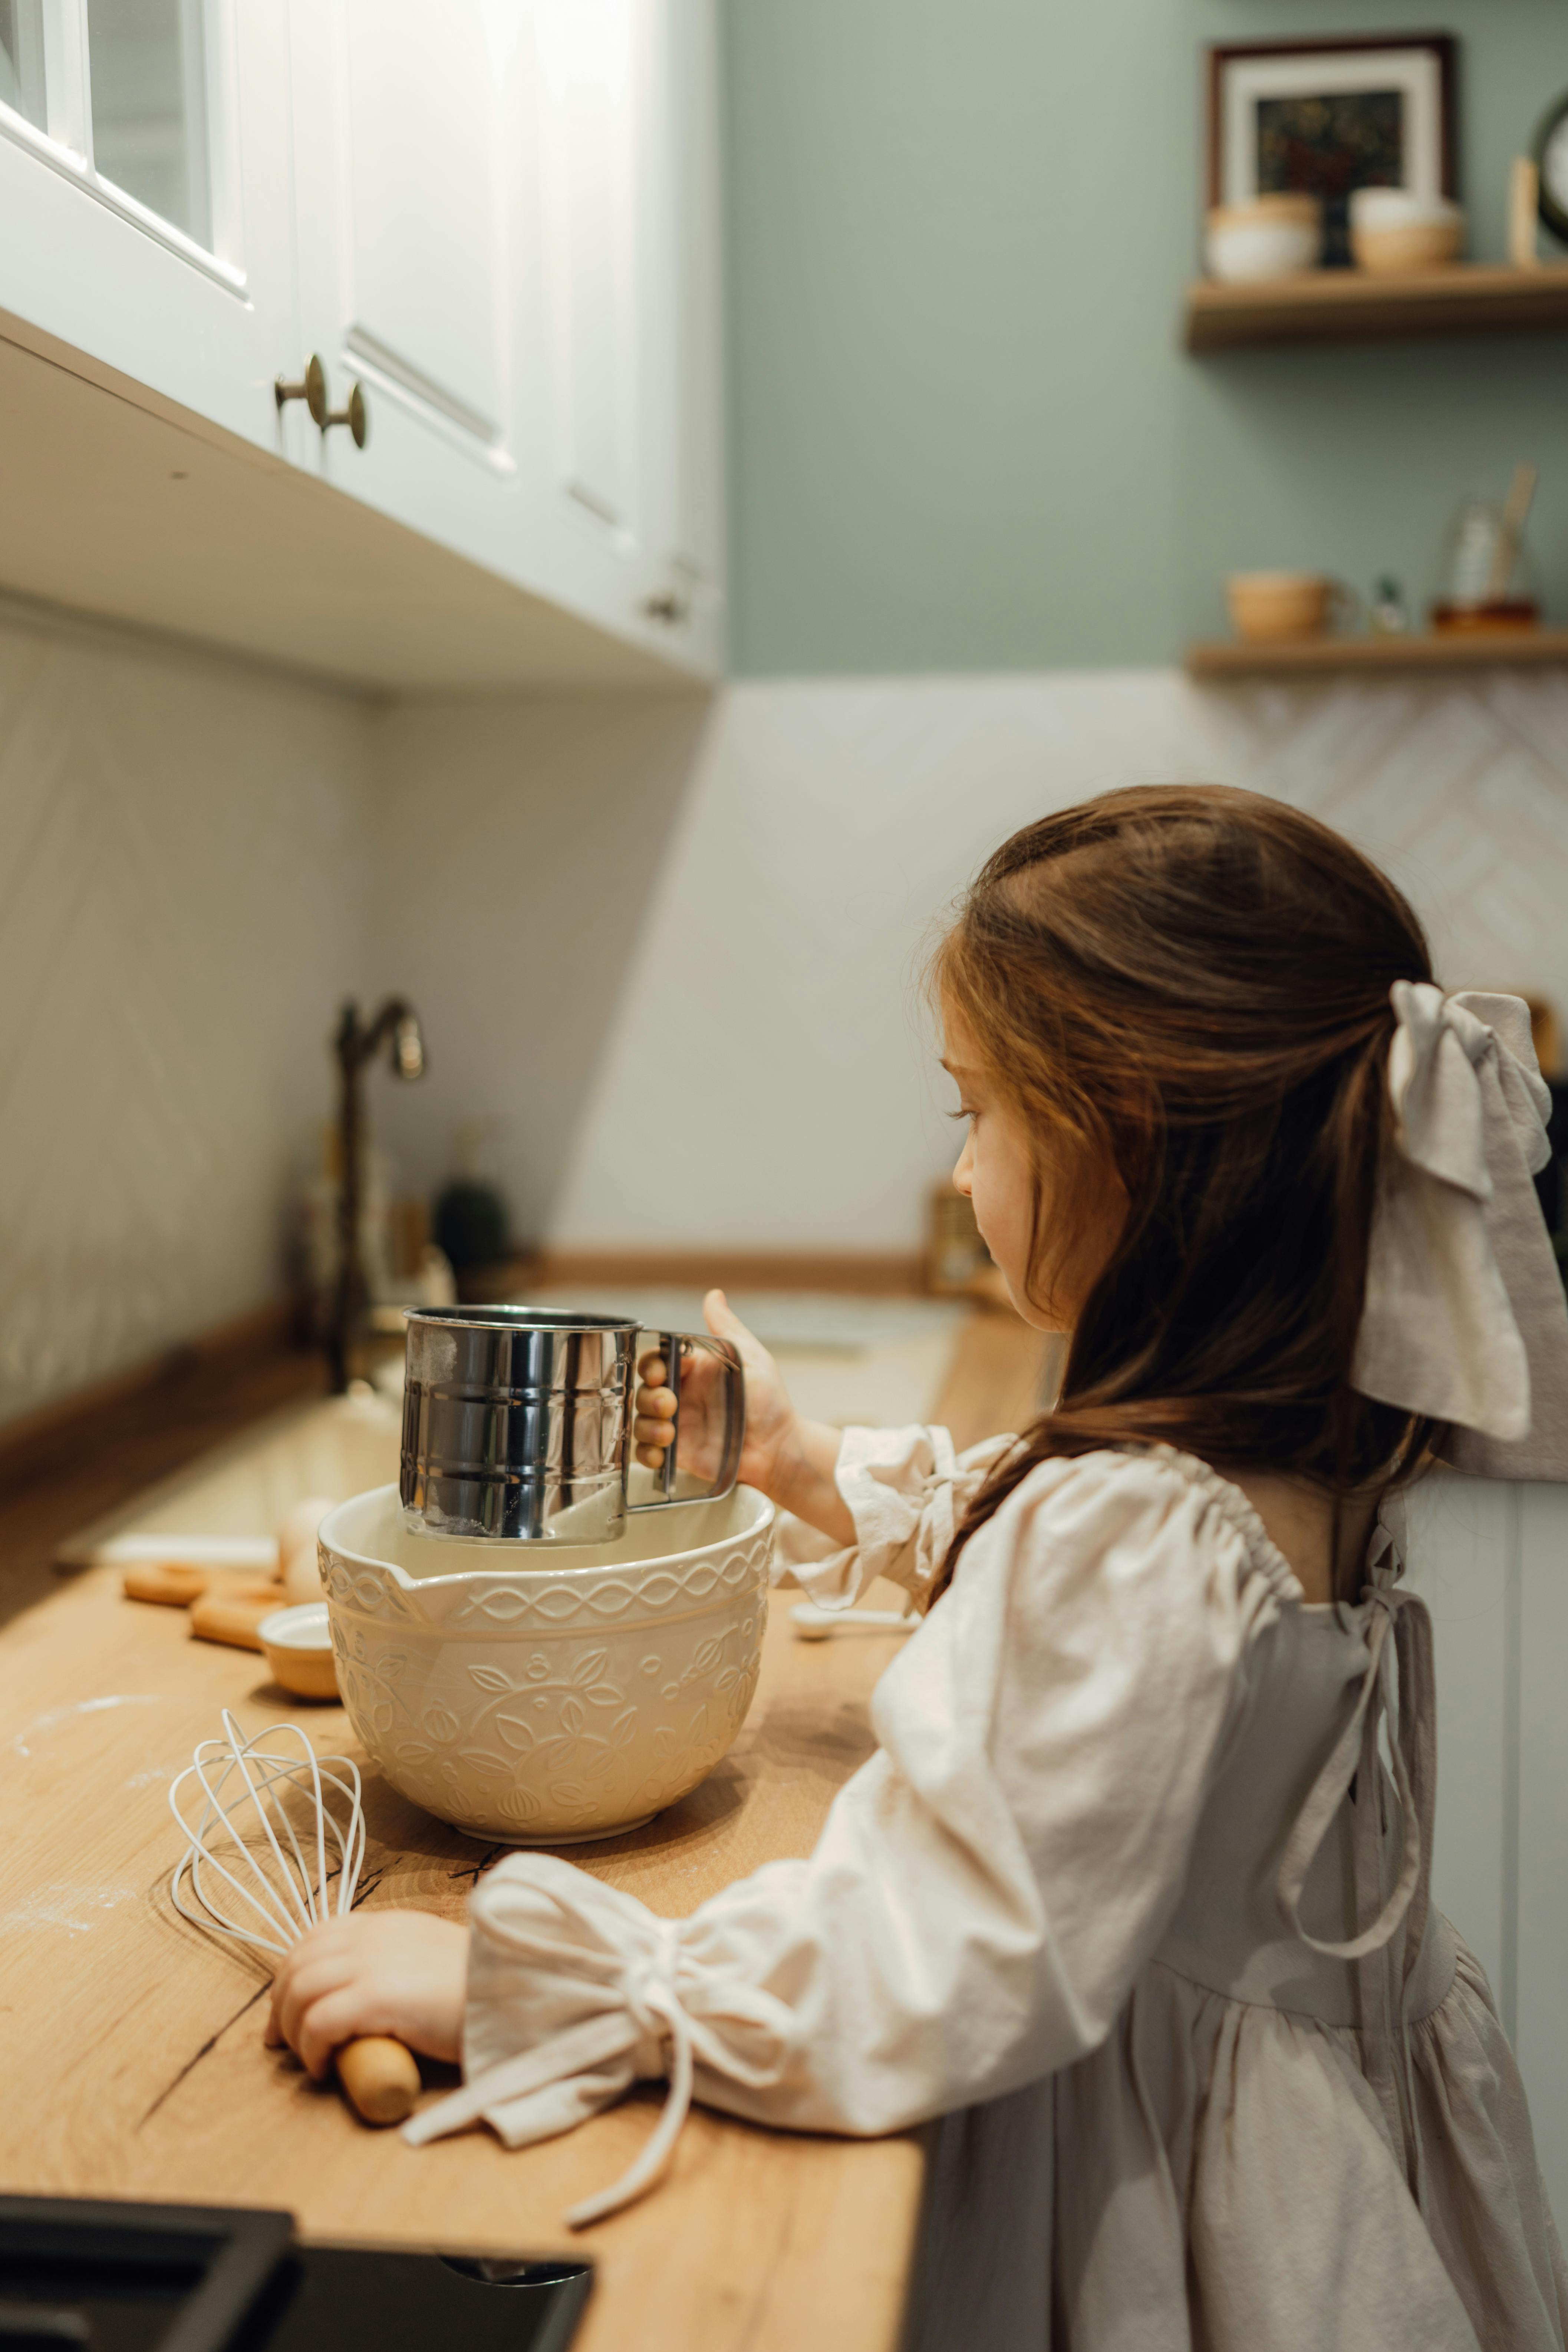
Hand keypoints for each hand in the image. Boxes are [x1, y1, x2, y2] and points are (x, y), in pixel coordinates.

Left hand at [265, 1910, 466, 2078]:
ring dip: (293, 2029)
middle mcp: (374, 1935)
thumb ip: (398, 1963)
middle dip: (281, 2004)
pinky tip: (323, 2068)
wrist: (516, 1993)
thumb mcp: (431, 1958)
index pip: (317, 1936)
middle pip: (299, 1962)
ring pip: (300, 1990)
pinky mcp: (377, 1996)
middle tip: (282, 2041)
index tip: (288, 2008)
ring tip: (307, 2058)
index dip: (293, 1972)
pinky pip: (319, 2022)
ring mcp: (373, 1963)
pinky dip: (311, 2047)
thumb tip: (370, 1994)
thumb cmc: (480, 1988)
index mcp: (387, 1925)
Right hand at [634, 1290, 853, 1545]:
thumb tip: (714, 1294)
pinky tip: (661, 1453)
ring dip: (646, 1426)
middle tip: (669, 1405)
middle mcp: (680, 1396)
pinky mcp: (677, 1454)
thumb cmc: (770, 1401)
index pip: (656, 1361)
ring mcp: (676, 1425)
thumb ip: (727, 1328)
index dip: (652, 1366)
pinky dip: (646, 1454)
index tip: (661, 1374)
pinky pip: (646, 1453)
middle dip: (649, 1397)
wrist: (779, 1448)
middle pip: (642, 1390)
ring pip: (640, 1420)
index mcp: (692, 1371)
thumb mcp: (751, 1359)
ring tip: (669, 1434)